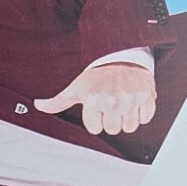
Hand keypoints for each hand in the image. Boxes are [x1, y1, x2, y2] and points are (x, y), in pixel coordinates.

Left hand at [36, 53, 158, 135]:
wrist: (122, 56)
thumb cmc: (97, 75)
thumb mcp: (76, 87)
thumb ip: (58, 101)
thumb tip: (38, 105)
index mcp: (94, 100)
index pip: (95, 129)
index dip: (96, 119)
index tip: (97, 106)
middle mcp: (113, 101)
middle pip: (112, 130)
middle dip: (110, 119)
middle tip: (110, 103)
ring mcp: (131, 100)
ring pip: (129, 127)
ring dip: (126, 118)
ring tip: (122, 103)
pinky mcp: (147, 97)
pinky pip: (145, 119)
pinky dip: (142, 113)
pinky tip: (134, 101)